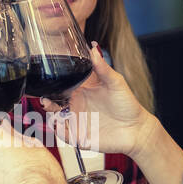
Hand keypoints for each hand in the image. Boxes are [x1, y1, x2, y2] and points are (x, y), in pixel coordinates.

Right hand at [40, 41, 155, 156]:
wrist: (136, 129)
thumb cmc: (127, 105)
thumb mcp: (116, 82)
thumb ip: (102, 67)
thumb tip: (93, 48)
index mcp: (82, 90)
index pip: (62, 84)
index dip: (53, 83)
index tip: (47, 80)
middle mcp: (76, 105)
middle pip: (54, 102)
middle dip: (46, 102)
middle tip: (46, 101)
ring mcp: (77, 121)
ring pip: (56, 118)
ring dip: (51, 117)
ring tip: (54, 115)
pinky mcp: (79, 136)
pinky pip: (64, 135)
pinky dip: (60, 132)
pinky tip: (61, 128)